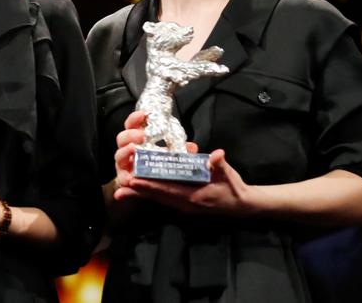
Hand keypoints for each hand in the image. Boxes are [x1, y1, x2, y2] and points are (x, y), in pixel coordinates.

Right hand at [112, 111, 200, 188]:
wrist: (154, 187)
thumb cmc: (161, 166)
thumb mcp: (174, 156)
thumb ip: (181, 150)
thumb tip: (191, 147)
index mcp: (137, 140)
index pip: (132, 125)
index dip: (135, 119)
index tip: (143, 115)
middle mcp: (128, 150)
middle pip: (122, 138)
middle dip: (130, 135)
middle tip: (142, 135)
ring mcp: (124, 165)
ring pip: (119, 156)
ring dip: (125, 152)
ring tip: (133, 149)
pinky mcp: (124, 180)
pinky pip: (121, 178)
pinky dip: (124, 178)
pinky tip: (130, 178)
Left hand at [112, 112, 252, 214]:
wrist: (241, 205)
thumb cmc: (233, 188)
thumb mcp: (228, 175)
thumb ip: (220, 165)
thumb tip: (217, 155)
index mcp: (193, 195)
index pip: (168, 189)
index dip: (150, 185)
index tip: (134, 180)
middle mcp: (185, 203)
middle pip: (157, 196)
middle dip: (138, 192)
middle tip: (120, 187)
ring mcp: (183, 205)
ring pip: (157, 198)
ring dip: (140, 194)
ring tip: (122, 192)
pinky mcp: (182, 203)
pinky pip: (162, 199)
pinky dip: (150, 195)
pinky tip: (137, 192)